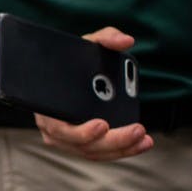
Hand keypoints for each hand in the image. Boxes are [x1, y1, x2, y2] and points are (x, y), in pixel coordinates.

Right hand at [34, 27, 153, 160]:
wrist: (59, 74)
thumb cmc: (70, 61)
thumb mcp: (85, 45)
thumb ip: (105, 38)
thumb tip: (125, 40)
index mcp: (47, 107)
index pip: (59, 128)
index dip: (80, 131)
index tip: (102, 123)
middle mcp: (52, 128)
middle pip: (81, 145)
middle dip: (112, 141)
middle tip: (137, 130)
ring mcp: (65, 139)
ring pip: (92, 152)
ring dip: (120, 149)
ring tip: (144, 139)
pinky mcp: (79, 144)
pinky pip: (98, 153)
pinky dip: (119, 151)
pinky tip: (139, 143)